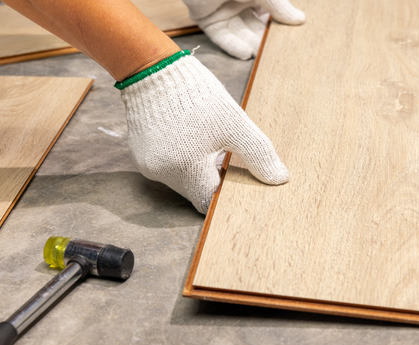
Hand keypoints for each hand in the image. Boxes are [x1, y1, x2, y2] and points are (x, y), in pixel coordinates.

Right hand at [119, 53, 287, 212]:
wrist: (154, 68)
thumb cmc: (196, 95)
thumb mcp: (235, 123)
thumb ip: (258, 154)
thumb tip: (279, 178)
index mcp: (186, 170)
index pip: (209, 201)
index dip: (226, 193)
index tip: (237, 178)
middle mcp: (162, 173)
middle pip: (195, 191)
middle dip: (213, 178)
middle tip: (226, 155)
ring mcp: (148, 165)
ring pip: (182, 179)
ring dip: (198, 168)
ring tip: (209, 143)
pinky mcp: (140, 153)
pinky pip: (167, 166)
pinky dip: (182, 159)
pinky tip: (191, 138)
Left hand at [184, 0, 304, 59]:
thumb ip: (280, 7)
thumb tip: (300, 20)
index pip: (268, 12)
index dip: (277, 25)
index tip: (289, 39)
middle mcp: (237, 1)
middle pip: (254, 26)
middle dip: (264, 39)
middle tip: (277, 54)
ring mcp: (221, 11)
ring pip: (239, 33)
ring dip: (251, 44)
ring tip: (263, 56)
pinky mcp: (206, 20)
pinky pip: (221, 36)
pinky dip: (233, 45)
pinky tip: (246, 54)